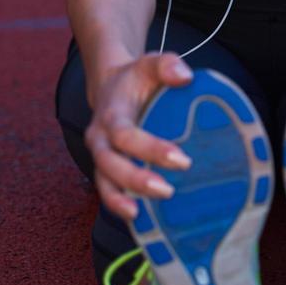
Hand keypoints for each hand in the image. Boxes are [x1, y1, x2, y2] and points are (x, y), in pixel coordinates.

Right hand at [85, 53, 195, 220]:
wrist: (111, 87)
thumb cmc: (137, 78)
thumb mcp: (151, 63)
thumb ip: (167, 64)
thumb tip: (185, 76)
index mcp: (111, 115)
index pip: (126, 136)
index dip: (150, 149)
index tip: (182, 159)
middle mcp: (100, 140)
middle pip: (109, 165)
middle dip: (136, 180)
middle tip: (168, 191)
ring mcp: (100, 158)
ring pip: (104, 184)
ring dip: (122, 201)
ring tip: (143, 216)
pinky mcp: (106, 171)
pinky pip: (109, 193)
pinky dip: (121, 207)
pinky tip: (144, 222)